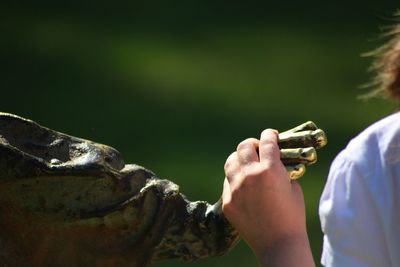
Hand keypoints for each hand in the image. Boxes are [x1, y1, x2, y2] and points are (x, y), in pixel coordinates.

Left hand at [222, 129, 314, 265]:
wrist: (278, 243)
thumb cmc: (292, 216)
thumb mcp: (293, 187)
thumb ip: (281, 170)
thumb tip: (274, 161)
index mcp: (270, 169)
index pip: (266, 141)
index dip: (269, 134)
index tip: (270, 134)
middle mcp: (250, 175)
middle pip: (244, 146)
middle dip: (252, 143)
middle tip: (257, 148)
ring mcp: (236, 188)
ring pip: (230, 161)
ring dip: (239, 158)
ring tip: (246, 163)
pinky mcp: (228, 201)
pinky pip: (228, 182)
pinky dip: (235, 178)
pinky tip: (243, 184)